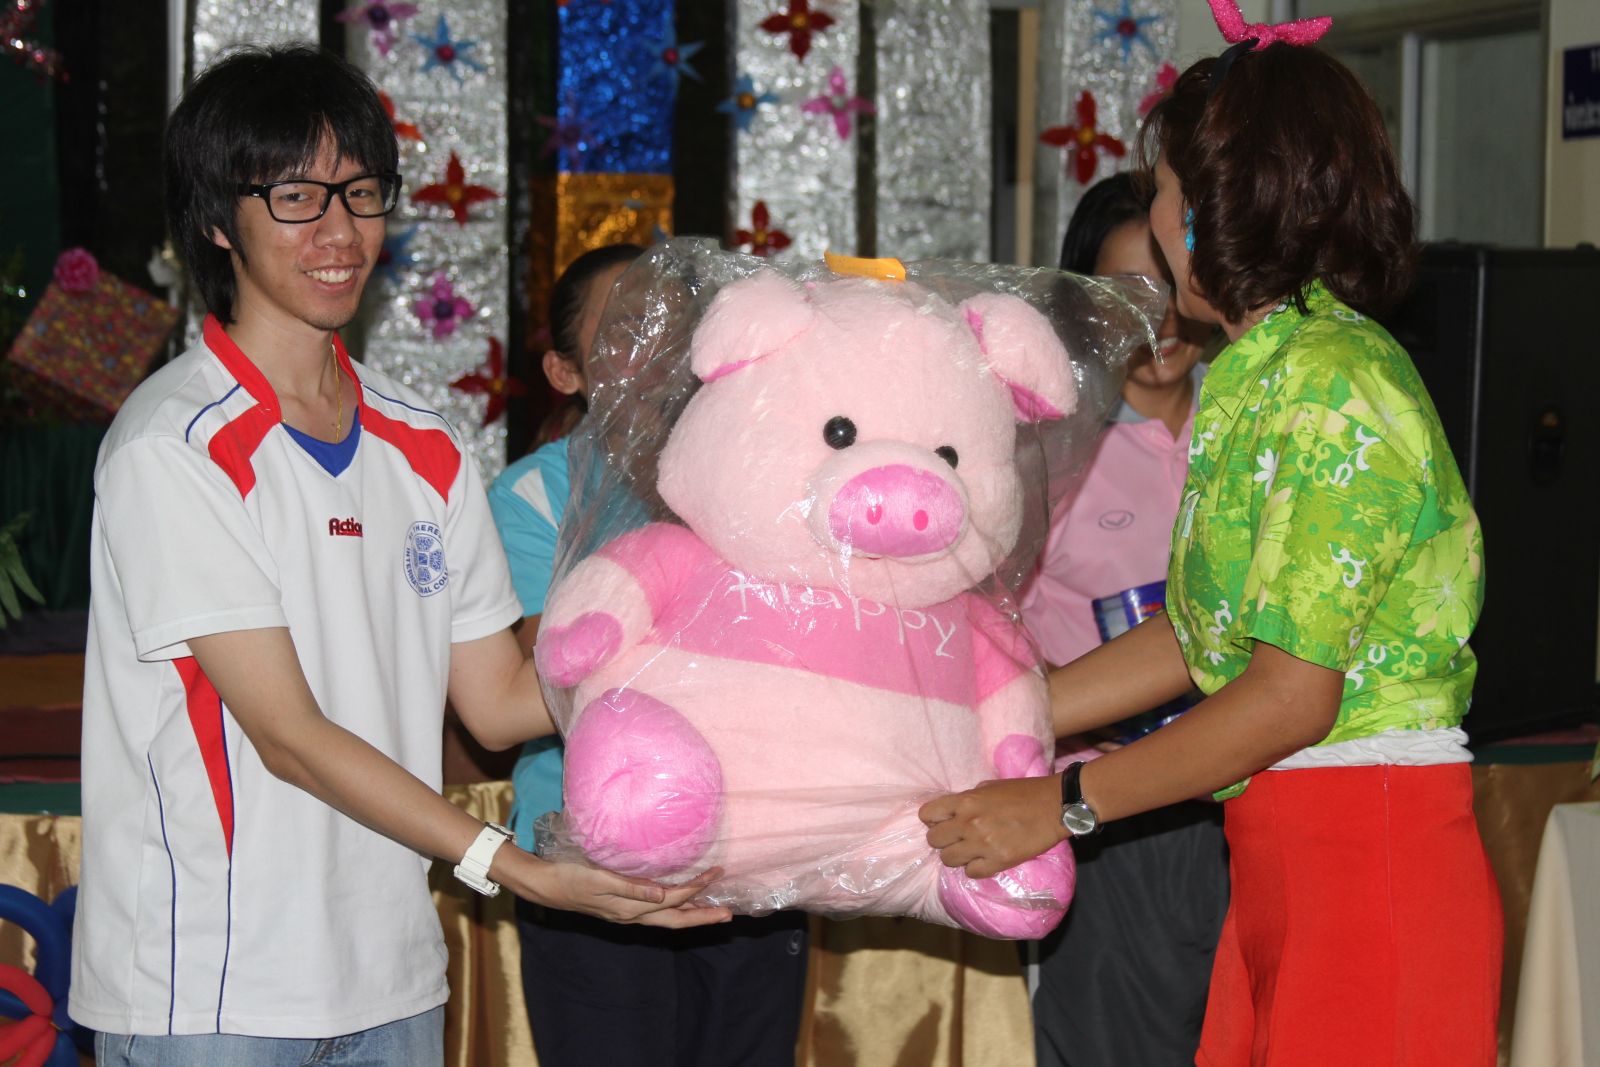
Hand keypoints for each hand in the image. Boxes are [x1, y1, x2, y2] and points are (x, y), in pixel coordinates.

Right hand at [500, 848, 732, 928]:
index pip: (672, 900)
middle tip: (729, 914)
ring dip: (691, 913)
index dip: (696, 889)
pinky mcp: (621, 907)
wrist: (544, 884)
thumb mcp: (600, 879)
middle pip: (675, 920)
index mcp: (629, 909)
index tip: (717, 875)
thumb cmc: (570, 877)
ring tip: (712, 909)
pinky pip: (656, 912)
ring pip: (667, 917)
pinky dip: (673, 907)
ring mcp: (626, 914)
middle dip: (703, 916)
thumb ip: (632, 887)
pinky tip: (679, 900)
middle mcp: (632, 915)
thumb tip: (664, 894)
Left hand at [919, 774, 1066, 879]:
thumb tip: (953, 811)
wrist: (1053, 806)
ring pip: (948, 859)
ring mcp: (982, 844)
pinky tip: (984, 860)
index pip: (927, 814)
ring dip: (956, 856)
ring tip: (970, 851)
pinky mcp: (998, 861)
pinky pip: (971, 873)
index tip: (942, 822)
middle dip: (942, 839)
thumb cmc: (1023, 792)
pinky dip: (974, 868)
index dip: (932, 819)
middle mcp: (969, 823)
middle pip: (933, 840)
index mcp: (965, 801)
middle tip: (956, 838)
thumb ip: (968, 799)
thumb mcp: (989, 787)